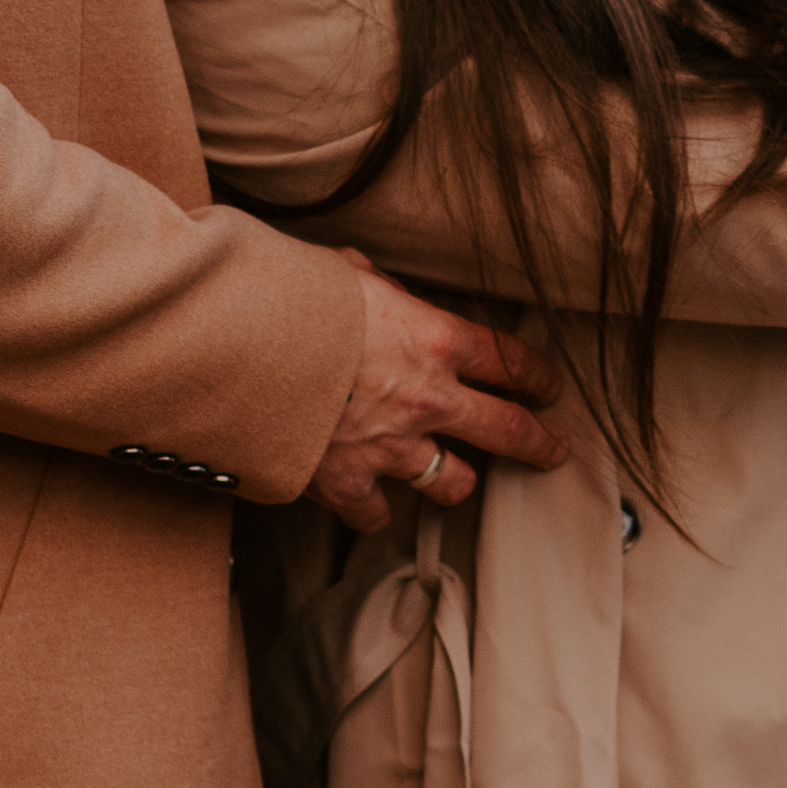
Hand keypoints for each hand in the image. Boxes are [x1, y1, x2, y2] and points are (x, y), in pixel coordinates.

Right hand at [307, 255, 568, 533]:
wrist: (233, 347)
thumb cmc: (287, 295)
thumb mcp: (347, 272)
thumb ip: (379, 289)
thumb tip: (379, 290)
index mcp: (435, 339)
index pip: (508, 361)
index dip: (536, 376)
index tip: (548, 387)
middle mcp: (427, 398)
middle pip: (508, 430)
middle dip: (539, 442)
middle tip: (554, 449)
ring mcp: (391, 447)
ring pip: (455, 483)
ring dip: (458, 480)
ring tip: (459, 480)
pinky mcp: (347, 484)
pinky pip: (377, 515)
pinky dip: (375, 511)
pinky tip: (372, 505)